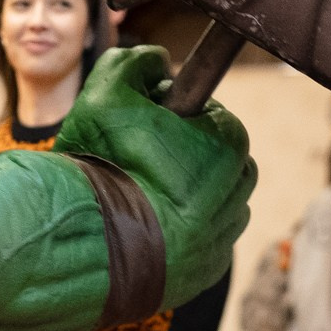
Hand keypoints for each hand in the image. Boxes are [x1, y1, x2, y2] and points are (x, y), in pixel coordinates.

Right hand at [56, 45, 257, 305]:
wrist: (92, 245)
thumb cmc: (103, 165)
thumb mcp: (107, 91)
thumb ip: (133, 63)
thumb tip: (155, 60)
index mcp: (228, 142)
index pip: (208, 115)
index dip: (171, 116)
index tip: (142, 125)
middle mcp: (239, 189)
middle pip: (215, 159)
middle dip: (185, 156)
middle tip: (139, 160)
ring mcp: (226, 233)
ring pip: (212, 203)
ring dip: (185, 196)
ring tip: (140, 196)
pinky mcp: (209, 270)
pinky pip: (201, 242)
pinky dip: (180, 234)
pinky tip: (147, 229)